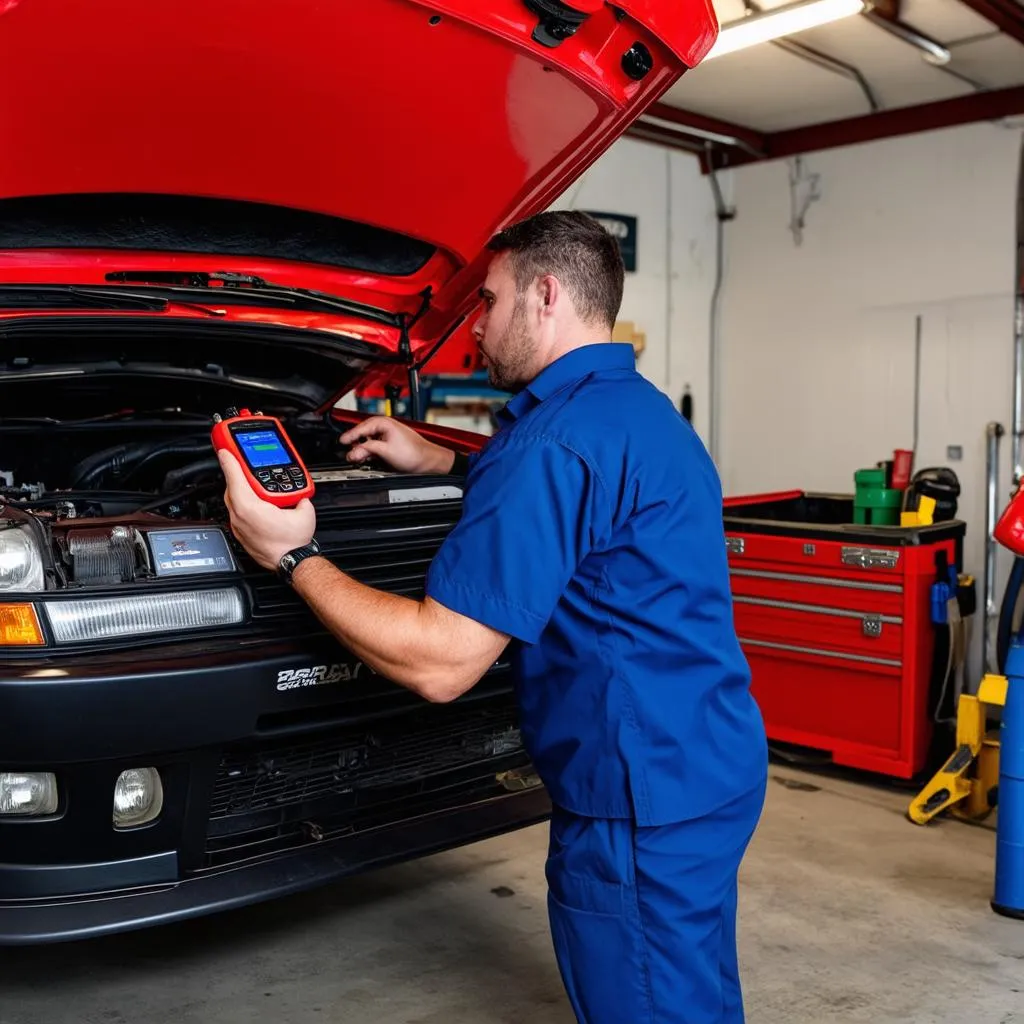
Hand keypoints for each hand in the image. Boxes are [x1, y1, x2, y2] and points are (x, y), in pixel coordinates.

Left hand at [217, 450, 316, 569]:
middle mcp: (240, 517)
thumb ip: (298, 496)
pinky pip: (237, 513)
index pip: (236, 478)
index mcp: (250, 507)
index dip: (230, 460)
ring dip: (240, 489)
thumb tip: (297, 492)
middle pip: (232, 488)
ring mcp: (238, 526)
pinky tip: (256, 502)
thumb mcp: (304, 511)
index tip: (225, 450)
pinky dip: (243, 504)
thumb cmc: (293, 543)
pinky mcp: (240, 533)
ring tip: (252, 483)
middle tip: (240, 462)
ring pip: (233, 501)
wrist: (291, 562)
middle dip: (237, 474)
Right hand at [339, 417, 453, 474]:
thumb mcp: (385, 451)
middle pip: (363, 434)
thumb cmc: (413, 453)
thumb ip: (367, 449)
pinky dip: (369, 452)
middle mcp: (385, 426)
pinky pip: (374, 446)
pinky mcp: (389, 444)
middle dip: (355, 443)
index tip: (341, 442)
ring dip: (362, 449)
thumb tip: (352, 451)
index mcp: (384, 422)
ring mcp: (387, 435)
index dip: (350, 435)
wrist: (427, 461)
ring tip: (356, 457)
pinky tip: (366, 458)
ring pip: (368, 441)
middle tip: (347, 452)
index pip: (361, 427)